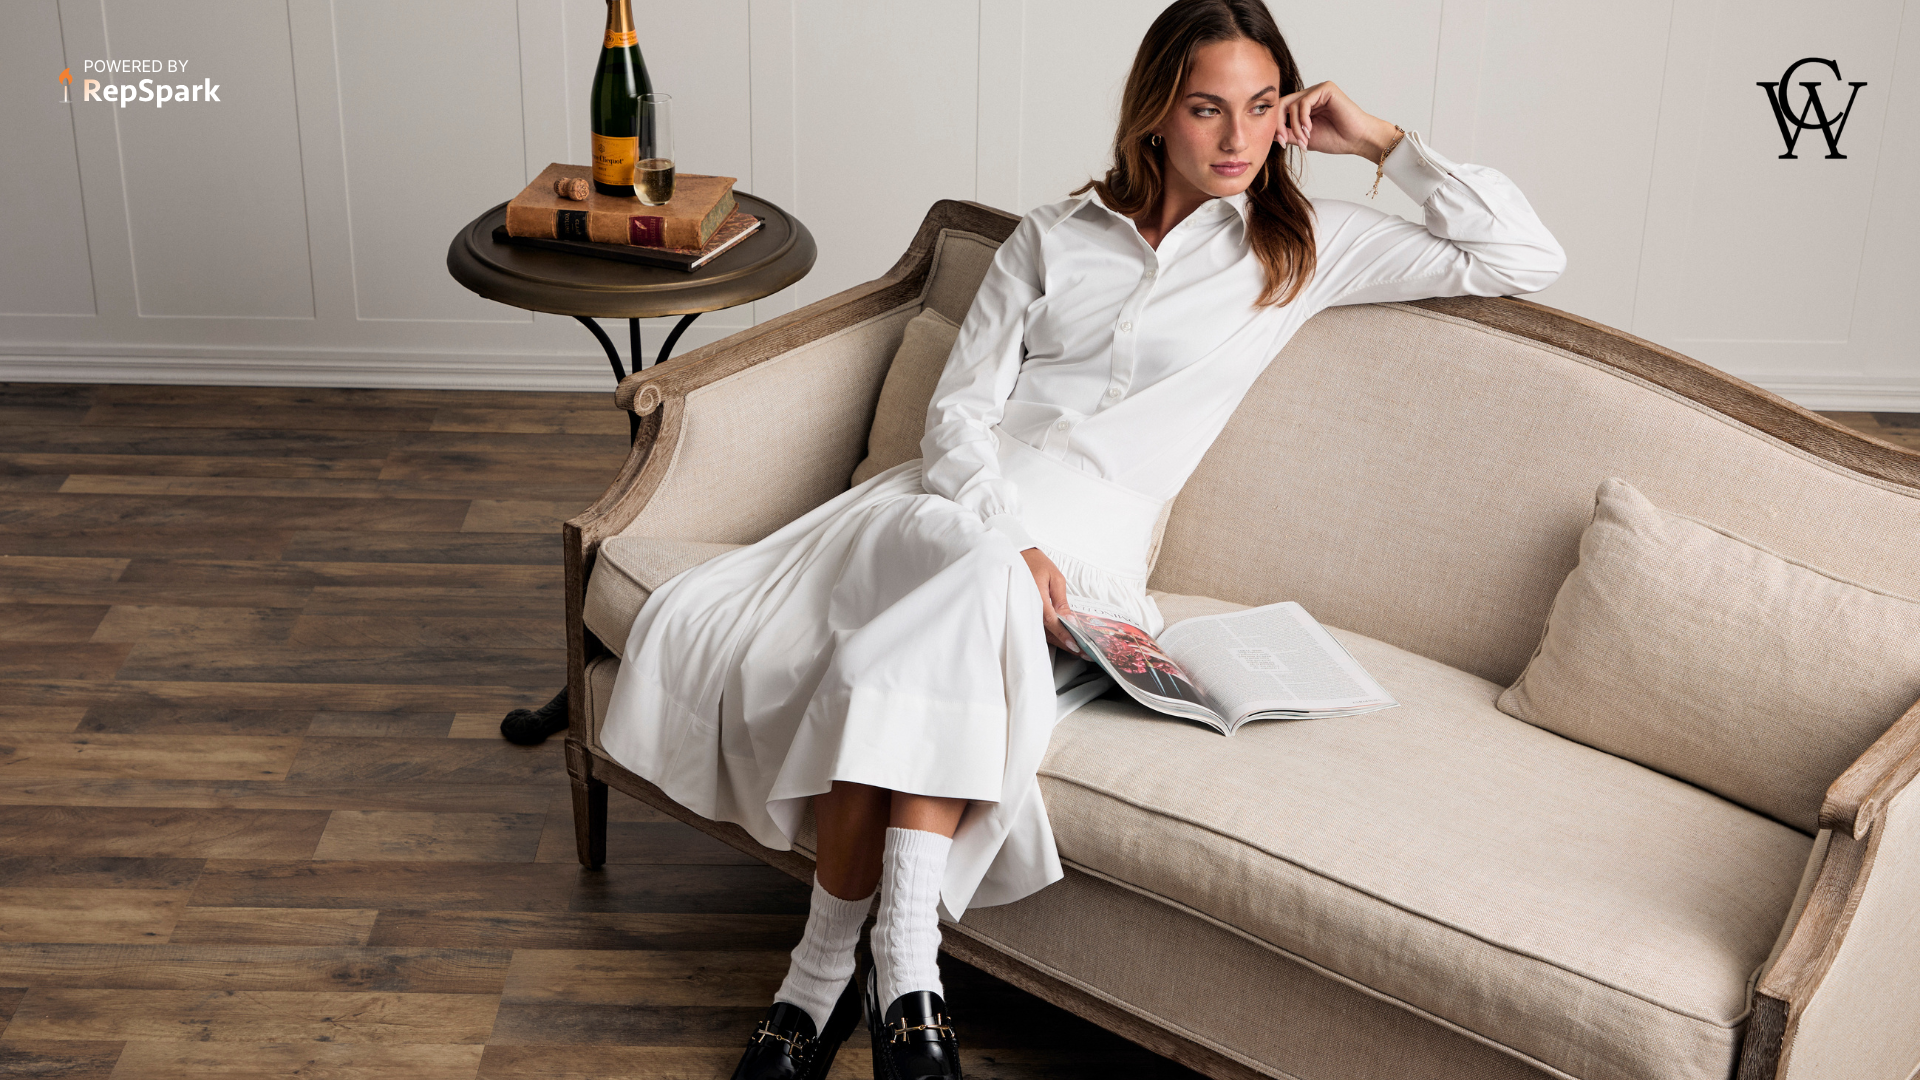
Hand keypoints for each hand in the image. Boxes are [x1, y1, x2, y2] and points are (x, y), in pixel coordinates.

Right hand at [1021, 547, 1080, 654]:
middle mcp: (1028, 609)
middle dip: (1067, 645)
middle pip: (1048, 634)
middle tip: (1086, 653)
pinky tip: (1065, 640)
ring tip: (1079, 650)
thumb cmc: (1037, 565)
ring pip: (1043, 635)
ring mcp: (1025, 614)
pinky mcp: (1025, 616)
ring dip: (1060, 643)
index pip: (1051, 622)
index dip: (1064, 635)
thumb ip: (1061, 601)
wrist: (1016, 559)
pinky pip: (1039, 630)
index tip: (1076, 646)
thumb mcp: (1054, 578)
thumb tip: (1070, 620)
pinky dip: (1053, 636)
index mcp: (1036, 598)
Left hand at [1275, 81, 1399, 161]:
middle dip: (1280, 124)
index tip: (1280, 143)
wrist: (1357, 140)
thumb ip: (1287, 133)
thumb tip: (1267, 133)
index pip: (1281, 109)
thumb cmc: (1336, 139)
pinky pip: (1304, 102)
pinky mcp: (1325, 88)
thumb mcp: (1303, 138)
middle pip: (1282, 104)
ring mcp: (1318, 90)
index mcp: (1305, 105)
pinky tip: (1310, 129)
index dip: (1276, 126)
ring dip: (1295, 126)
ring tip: (1305, 139)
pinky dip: (1302, 118)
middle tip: (1284, 140)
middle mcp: (1311, 95)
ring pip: (1292, 104)